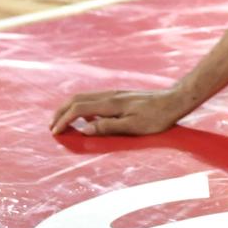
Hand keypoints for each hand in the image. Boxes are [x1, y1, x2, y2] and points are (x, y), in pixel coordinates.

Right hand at [50, 88, 186, 135]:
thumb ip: (108, 127)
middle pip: (77, 99)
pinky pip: (94, 99)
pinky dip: (81, 107)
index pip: (79, 109)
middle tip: (52, 127)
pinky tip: (85, 118)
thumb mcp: (133, 127)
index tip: (55, 133)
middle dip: (61, 112)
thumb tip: (83, 130)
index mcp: (111, 103)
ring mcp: (116, 93)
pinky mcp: (121, 96)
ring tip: (63, 123)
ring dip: (70, 108)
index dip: (64, 120)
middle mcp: (111, 95)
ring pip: (84, 97)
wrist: (175, 100)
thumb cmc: (157, 117)